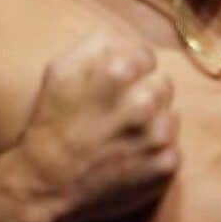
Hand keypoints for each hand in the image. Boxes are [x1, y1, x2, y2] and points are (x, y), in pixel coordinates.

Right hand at [12, 34, 178, 221]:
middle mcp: (144, 101)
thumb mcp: (59, 70)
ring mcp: (158, 136)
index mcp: (120, 72)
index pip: (148, 55)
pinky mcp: (165, 165)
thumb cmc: (50, 123)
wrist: (47, 181)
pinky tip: (131, 157)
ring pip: (172, 116)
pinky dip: (155, 154)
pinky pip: (173, 149)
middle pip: (164, 84)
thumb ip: (96, 45)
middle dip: (145, 94)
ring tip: (124, 137)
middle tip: (121, 113)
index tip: (119, 84)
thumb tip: (121, 40)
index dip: (132, 68)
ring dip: (153, 124)